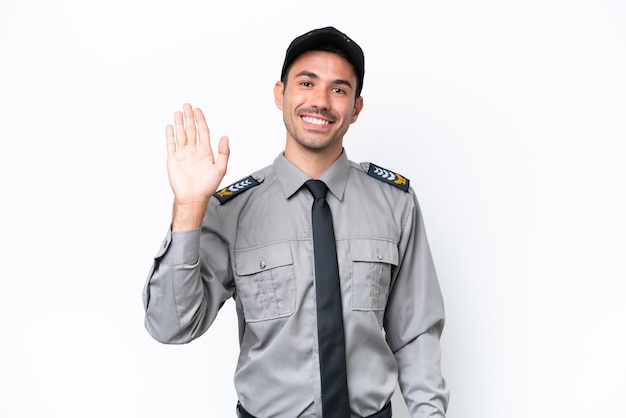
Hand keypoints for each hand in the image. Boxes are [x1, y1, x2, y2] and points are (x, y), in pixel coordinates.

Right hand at [166, 103, 229, 229]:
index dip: (201, 120)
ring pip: (181, 135)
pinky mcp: (173, 159)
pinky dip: (170, 135)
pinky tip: (170, 127)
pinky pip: (171, 144)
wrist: (193, 197)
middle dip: (189, 117)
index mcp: (205, 152)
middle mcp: (194, 151)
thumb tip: (225, 137)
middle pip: (191, 130)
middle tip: (187, 105)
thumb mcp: (220, 168)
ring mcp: (183, 154)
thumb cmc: (207, 186)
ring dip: (179, 123)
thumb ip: (224, 152)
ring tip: (178, 112)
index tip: (198, 110)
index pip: (203, 131)